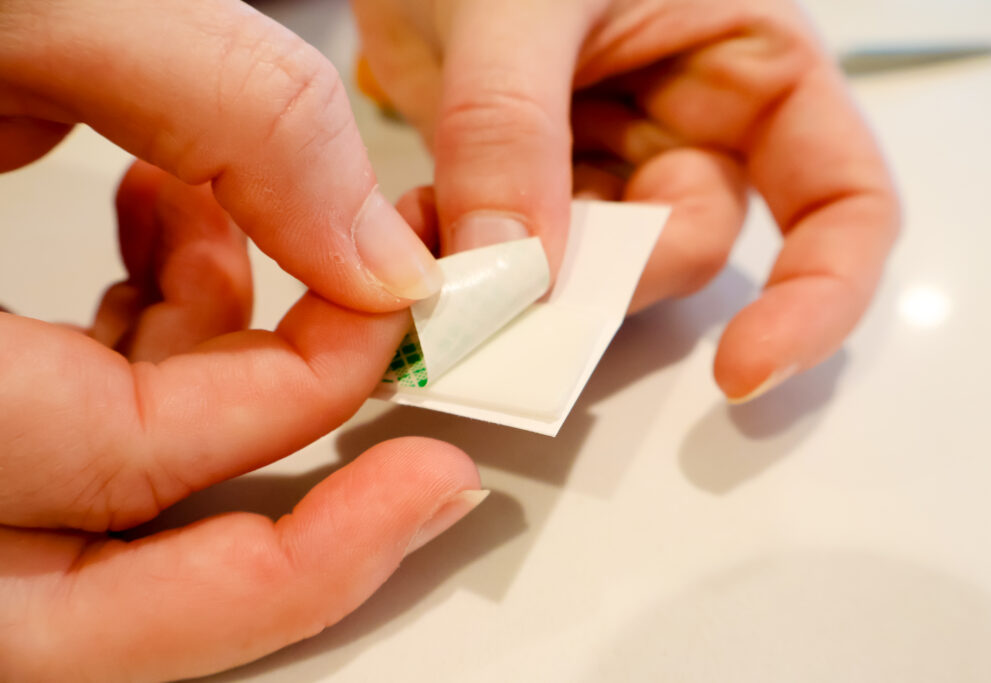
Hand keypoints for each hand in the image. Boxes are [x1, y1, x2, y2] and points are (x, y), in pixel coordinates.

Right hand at [1, 2, 481, 678]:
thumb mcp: (36, 7)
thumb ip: (233, 111)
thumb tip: (375, 258)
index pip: (127, 456)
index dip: (298, 397)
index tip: (398, 316)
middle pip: (88, 614)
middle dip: (283, 562)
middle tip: (416, 488)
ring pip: (84, 527)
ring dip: (214, 400)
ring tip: (227, 231)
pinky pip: (63, 430)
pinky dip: (148, 349)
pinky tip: (167, 227)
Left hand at [352, 0, 899, 400]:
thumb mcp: (525, 1)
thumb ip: (513, 128)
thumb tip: (515, 266)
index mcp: (753, 63)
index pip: (841, 202)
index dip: (816, 297)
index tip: (745, 368)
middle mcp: (692, 123)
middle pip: (690, 249)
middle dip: (610, 278)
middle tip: (523, 280)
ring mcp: (611, 157)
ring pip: (594, 266)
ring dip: (523, 277)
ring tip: (445, 239)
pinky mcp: (535, 180)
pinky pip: (519, 253)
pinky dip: (472, 258)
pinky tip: (424, 225)